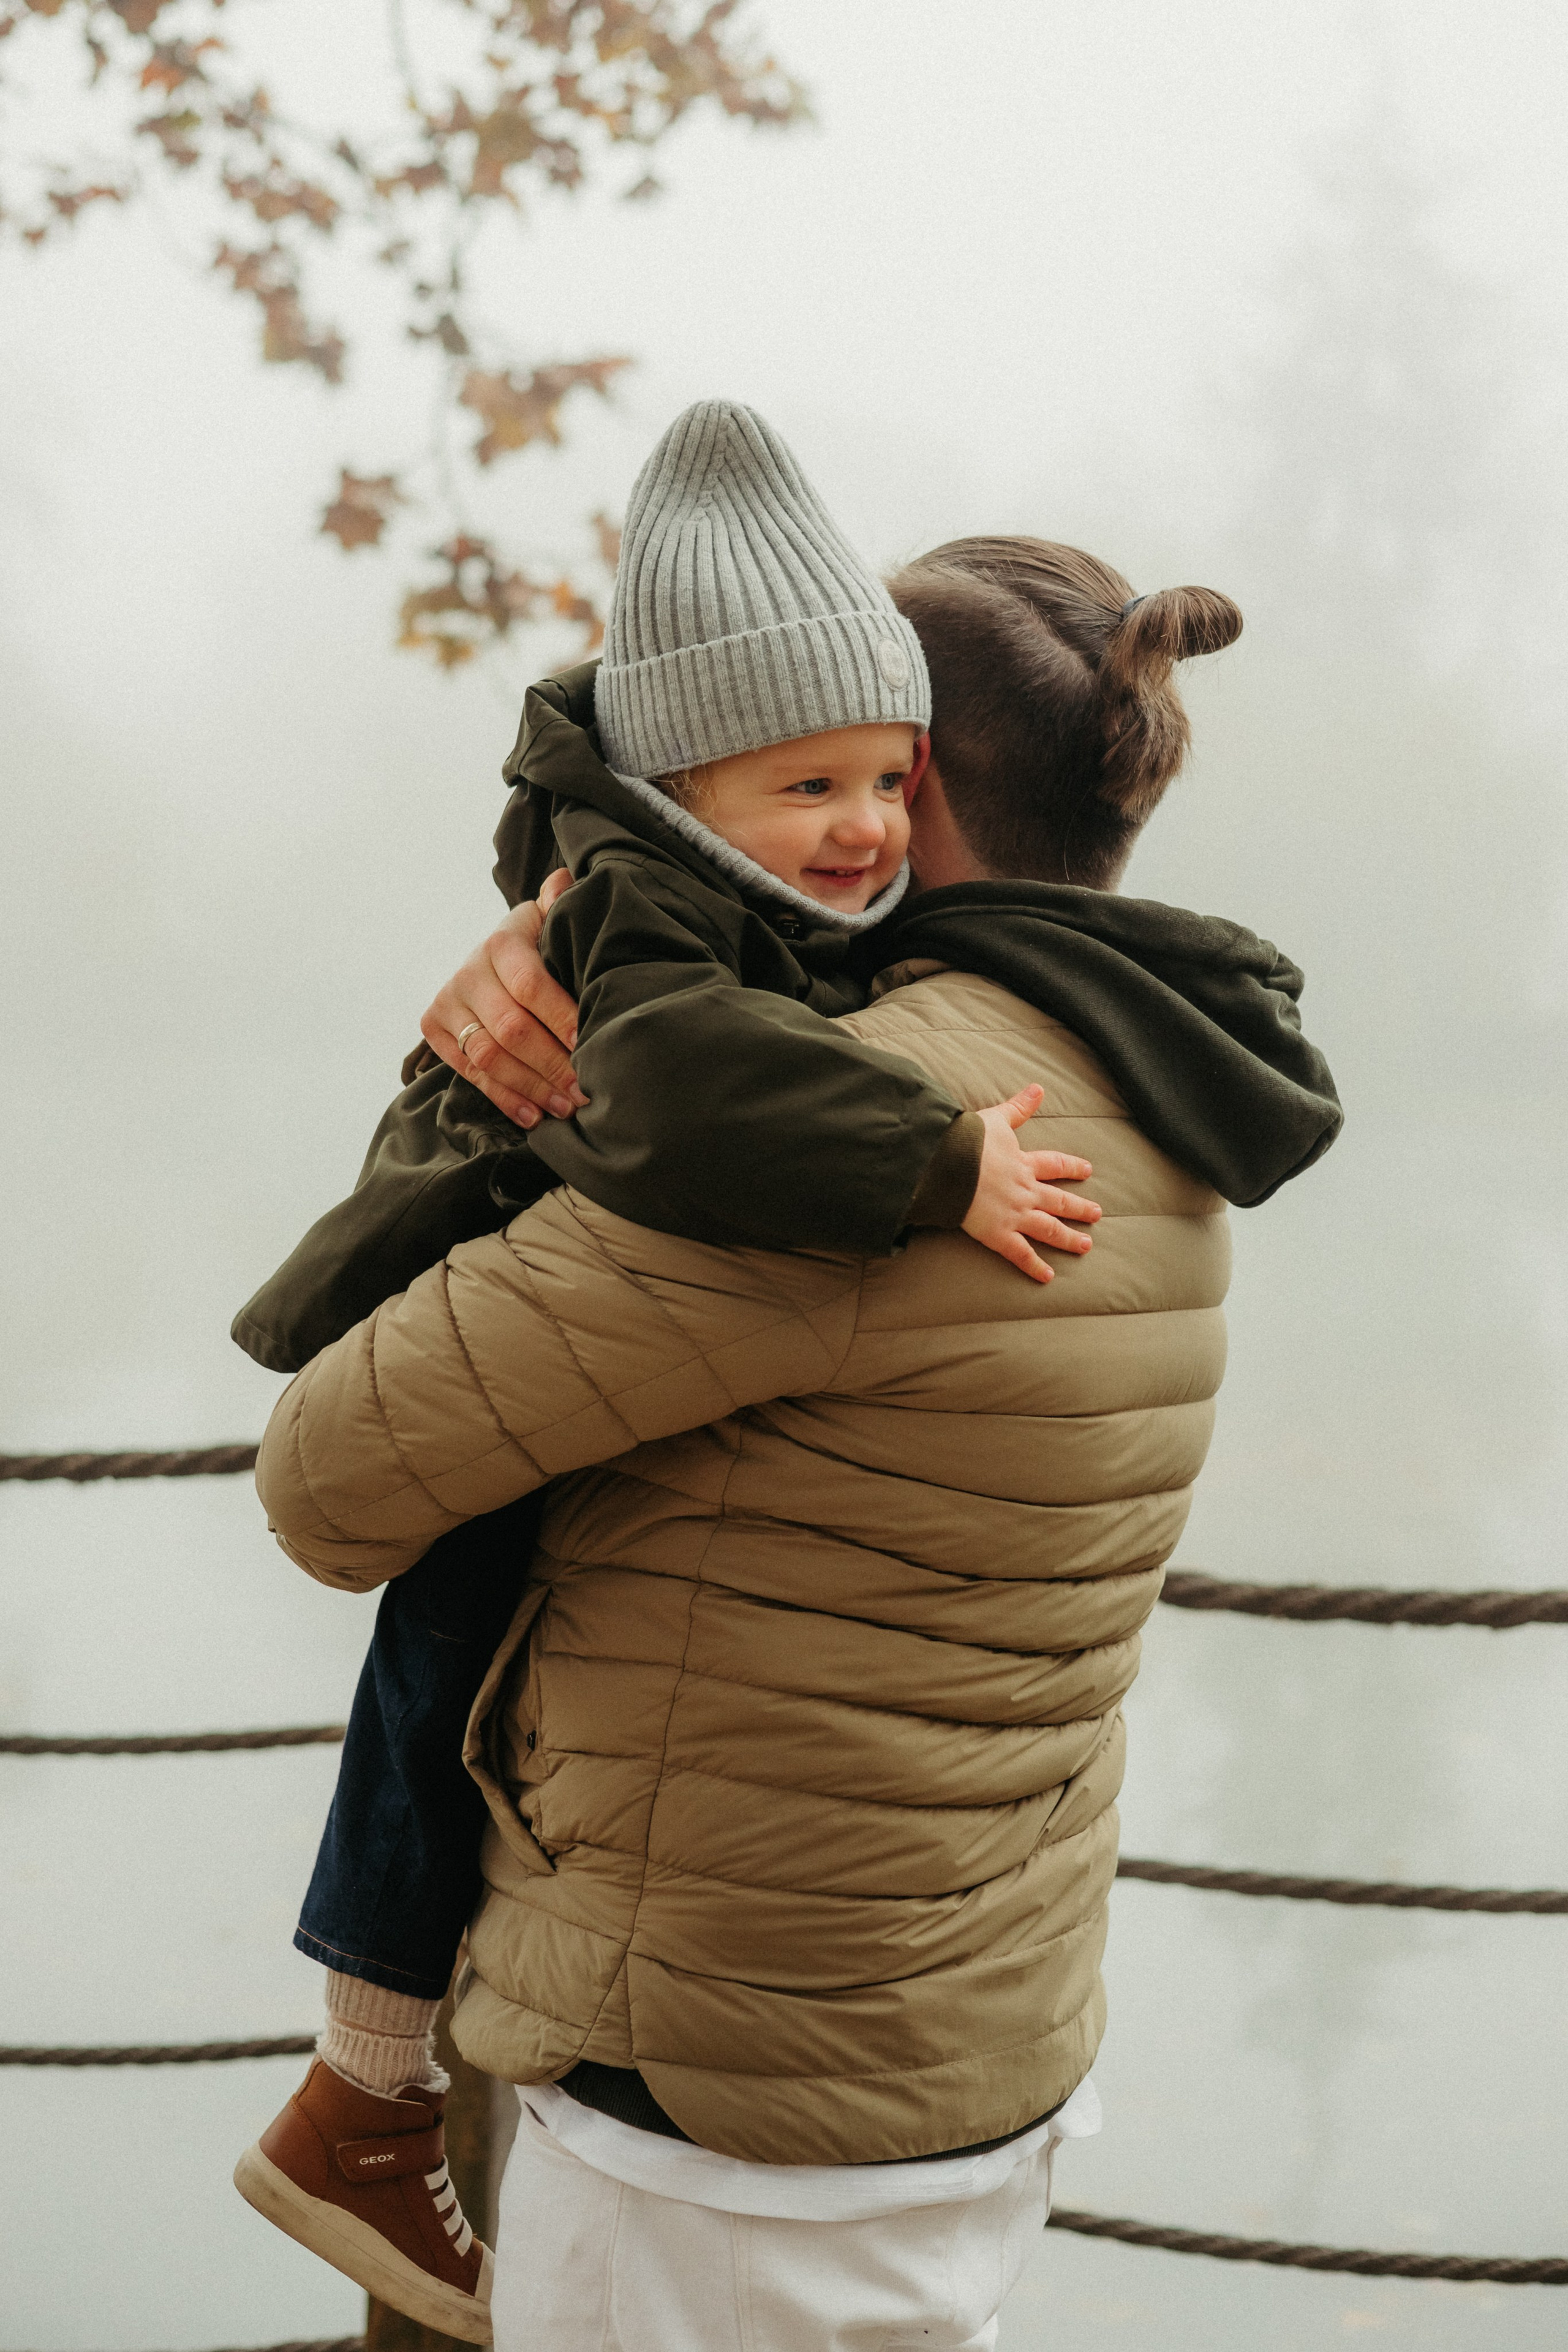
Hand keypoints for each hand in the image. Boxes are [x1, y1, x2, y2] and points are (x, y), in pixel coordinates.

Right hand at [419, 870, 586, 1129]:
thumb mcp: (552, 922)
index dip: (559, 1016)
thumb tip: (566, 883)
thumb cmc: (540, 944)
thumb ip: (563, 906)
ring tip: (567, 1108)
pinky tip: (534, 1117)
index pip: (530, 985)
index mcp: (501, 941)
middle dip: (552, 1064)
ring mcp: (448, 1002)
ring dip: (531, 1087)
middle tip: (587, 1090)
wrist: (494, 958)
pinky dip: (504, 1098)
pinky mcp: (435, 1028)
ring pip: (489, 1056)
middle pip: (511, 1028)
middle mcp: (468, 971)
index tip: (589, 1042)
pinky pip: (471, 1073)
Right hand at [961, 1085, 1100, 1283]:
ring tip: (1085, 1246)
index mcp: (1023, 1163)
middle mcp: (1025, 1190)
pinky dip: (1035, 1266)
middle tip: (1096, 1215)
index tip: (1087, 1170)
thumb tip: (1038, 1088)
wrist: (946, 1165)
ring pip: (1048, 1228)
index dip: (1071, 1166)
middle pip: (1059, 1200)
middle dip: (1079, 1208)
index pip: (1054, 1164)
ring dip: (1068, 1238)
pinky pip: (1021, 1253)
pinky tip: (1048, 1277)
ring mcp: (1014, 1214)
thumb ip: (1018, 1107)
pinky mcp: (998, 1233)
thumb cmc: (966, 1141)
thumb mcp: (995, 1119)